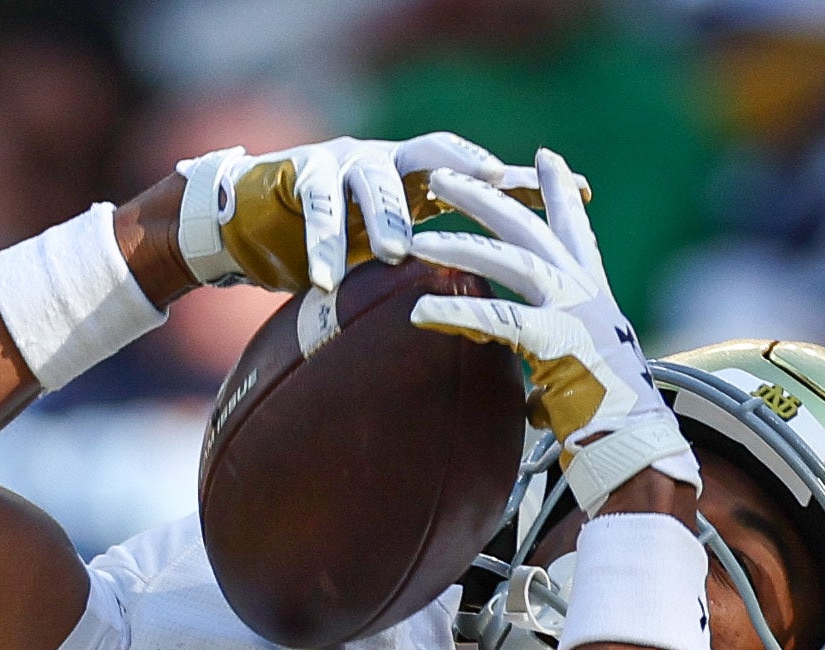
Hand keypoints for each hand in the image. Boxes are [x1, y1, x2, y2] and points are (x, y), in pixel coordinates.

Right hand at [176, 131, 522, 295]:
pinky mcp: (299, 173)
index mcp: (416, 179)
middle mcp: (385, 160)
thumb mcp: (384, 258)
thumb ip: (431, 272)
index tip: (579, 189)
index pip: (479, 171)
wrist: (246, 224)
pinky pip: (315, 208)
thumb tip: (501, 318)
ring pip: (374, 180)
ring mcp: (342, 161)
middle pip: (435, 157)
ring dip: (385, 216)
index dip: (525, 179)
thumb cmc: (325, 247)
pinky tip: (328, 280)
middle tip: (496, 191)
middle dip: (467, 173)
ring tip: (395, 253)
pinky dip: (323, 244)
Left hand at [409, 151, 700, 516]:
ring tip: (414, 241)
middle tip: (440, 175)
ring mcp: (575, 311)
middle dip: (483, 195)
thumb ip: (554, 366)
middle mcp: (586, 291)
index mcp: (593, 293)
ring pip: (510, 259)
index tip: (545, 157)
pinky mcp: (558, 342)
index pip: (575, 227)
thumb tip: (531, 394)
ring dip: (459, 245)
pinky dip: (455, 314)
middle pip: (528, 226)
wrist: (637, 446)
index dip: (559, 191)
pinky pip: (497, 320)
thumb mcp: (580, 377)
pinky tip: (418, 313)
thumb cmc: (610, 421)